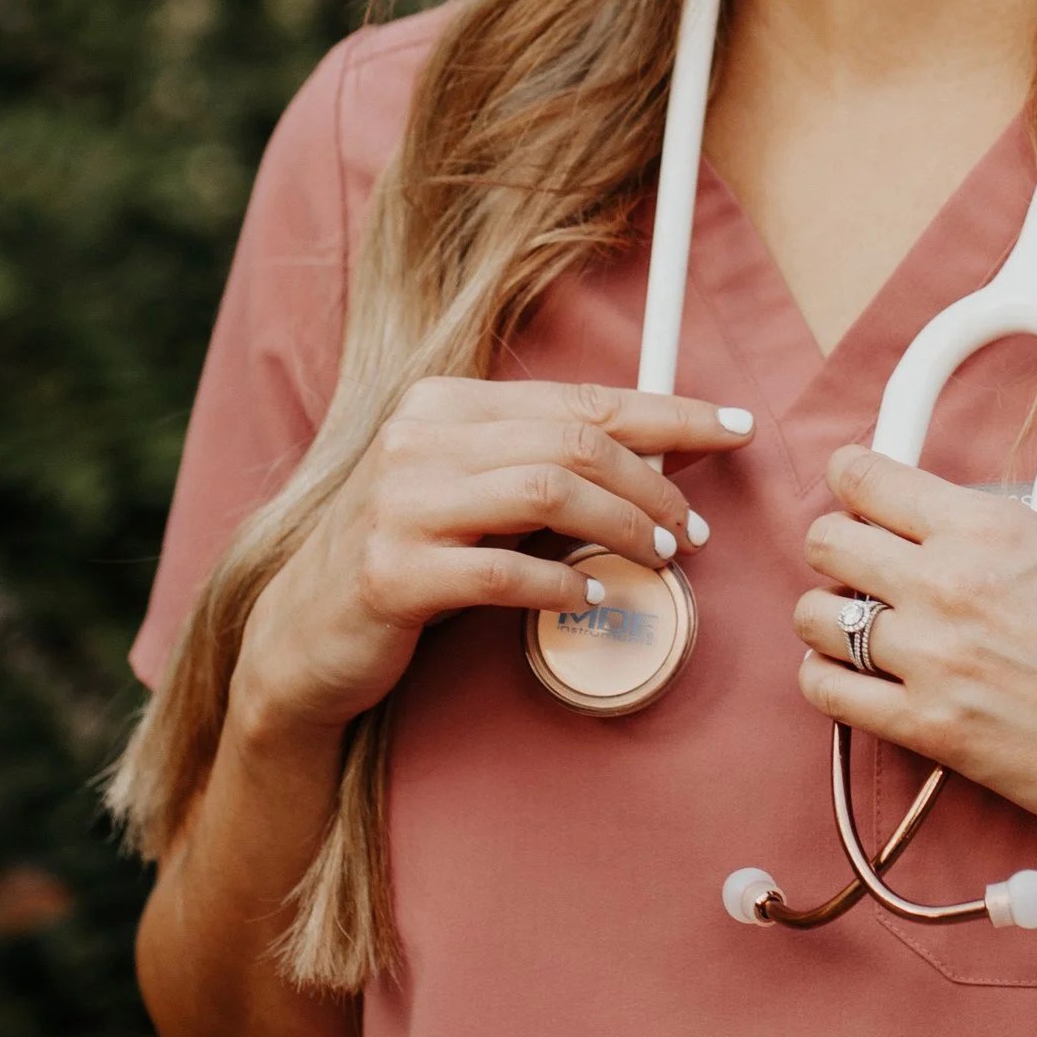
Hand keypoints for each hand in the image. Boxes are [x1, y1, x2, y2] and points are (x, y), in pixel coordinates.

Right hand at [234, 379, 752, 737]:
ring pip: (548, 491)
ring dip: (622, 527)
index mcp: (443, 403)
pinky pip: (502, 572)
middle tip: (694, 529)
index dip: (670, 413)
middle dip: (655, 484)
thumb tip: (660, 453)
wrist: (300, 638)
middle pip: (575, 441)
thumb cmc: (409, 556)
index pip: (582, 398)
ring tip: (660, 559)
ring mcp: (398, 504)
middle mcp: (417, 438)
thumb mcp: (468, 491)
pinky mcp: (391, 574)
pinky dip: (560, 586)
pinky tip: (588, 600)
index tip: (736, 428)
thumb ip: (541, 462)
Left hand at [792, 444, 1036, 860]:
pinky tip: (856, 676)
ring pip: (815, 618)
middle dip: (839, 544)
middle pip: (827, 542)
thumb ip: (1030, 522)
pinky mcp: (931, 731)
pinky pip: (830, 695)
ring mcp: (932, 661)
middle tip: (860, 558)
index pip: (867, 478)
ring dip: (828, 615)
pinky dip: (830, 681)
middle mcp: (947, 585)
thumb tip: (998, 515)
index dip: (853, 478)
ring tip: (858, 623)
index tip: (855, 485)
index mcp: (989, 527)